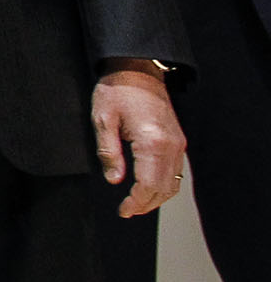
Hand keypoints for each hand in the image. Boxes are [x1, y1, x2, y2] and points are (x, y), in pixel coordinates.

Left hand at [94, 62, 184, 216]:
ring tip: (137, 205)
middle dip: (146, 204)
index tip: (123, 211)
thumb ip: (109, 152)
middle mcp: (171, 146)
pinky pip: (175, 171)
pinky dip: (164, 184)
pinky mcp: (178, 140)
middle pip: (164, 188)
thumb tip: (114, 180)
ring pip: (173, 182)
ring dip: (157, 197)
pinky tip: (148, 187)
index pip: (148, 185)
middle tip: (128, 212)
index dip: (136, 202)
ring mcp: (178, 143)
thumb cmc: (117, 90)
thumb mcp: (103, 119)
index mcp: (152, 142)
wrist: (137, 69)